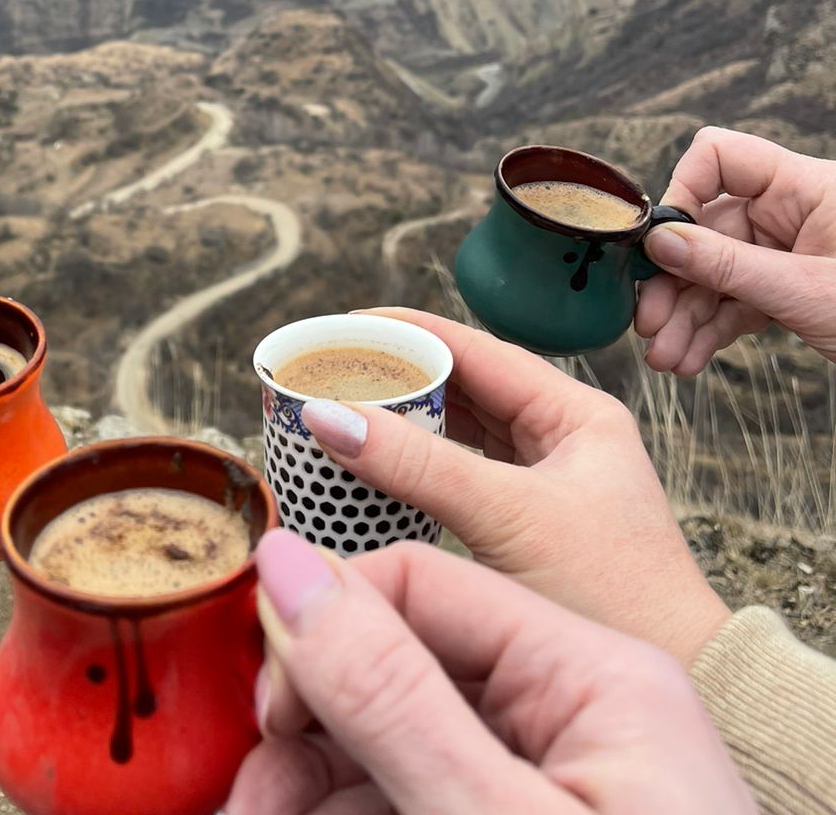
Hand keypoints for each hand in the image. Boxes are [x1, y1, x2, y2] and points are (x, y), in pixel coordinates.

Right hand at [229, 530, 753, 814]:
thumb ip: (390, 698)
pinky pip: (427, 795)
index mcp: (596, 677)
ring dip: (317, 784)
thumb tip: (285, 566)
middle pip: (403, 668)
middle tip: (246, 800)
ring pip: (400, 744)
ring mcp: (560, 785)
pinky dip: (359, 812)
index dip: (326, 630)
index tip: (265, 716)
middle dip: (310, 731)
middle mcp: (581, 715)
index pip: (423, 584)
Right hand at [295, 310, 728, 667]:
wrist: (680, 686)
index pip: (476, 349)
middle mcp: (562, 441)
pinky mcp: (529, 535)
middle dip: (396, 377)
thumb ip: (418, 465)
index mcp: (577, 415)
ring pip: (458, 437)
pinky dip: (414, 474)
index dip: (407, 333)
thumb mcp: (509, 517)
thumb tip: (329, 416)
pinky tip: (373, 474)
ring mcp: (546, 489)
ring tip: (339, 411)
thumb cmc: (617, 598)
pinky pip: (458, 484)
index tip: (345, 325)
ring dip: (402, 425)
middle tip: (329, 370)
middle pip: (463, 388)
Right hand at [635, 127, 835, 373]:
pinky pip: (737, 300)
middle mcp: (792, 212)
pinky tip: (691, 357)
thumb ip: (728, 267)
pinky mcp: (790, 288)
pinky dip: (712, 329)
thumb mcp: (805, 291)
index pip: (722, 157)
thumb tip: (660, 242)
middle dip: (676, 279)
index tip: (661, 241)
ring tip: (666, 357)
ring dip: (687, 315)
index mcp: (805, 187)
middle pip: (709, 227)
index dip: (685, 190)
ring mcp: (789, 250)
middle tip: (648, 321)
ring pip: (717, 272)